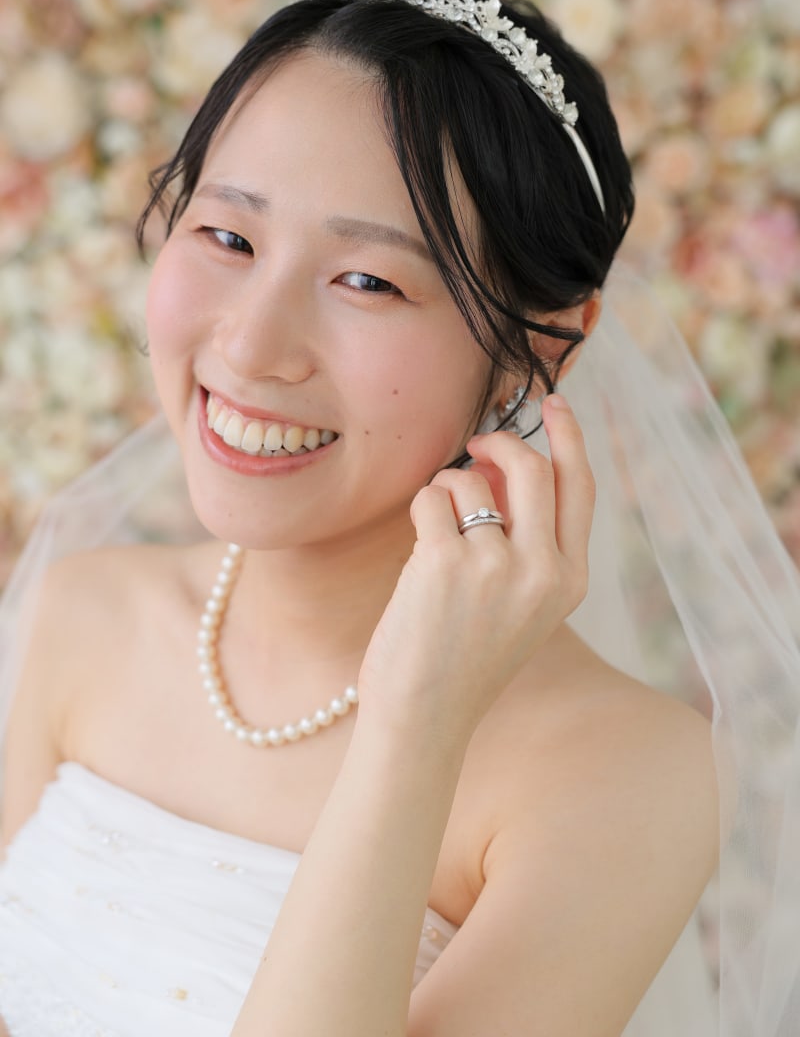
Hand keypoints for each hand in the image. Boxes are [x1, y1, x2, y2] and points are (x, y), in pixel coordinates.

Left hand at [357, 394, 595, 747]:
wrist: (425, 716)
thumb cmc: (466, 656)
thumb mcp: (522, 603)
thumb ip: (527, 538)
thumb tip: (502, 459)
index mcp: (570, 580)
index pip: (580, 488)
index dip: (569, 438)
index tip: (556, 403)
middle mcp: (542, 570)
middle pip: (533, 467)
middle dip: (499, 442)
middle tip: (474, 446)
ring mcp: (496, 565)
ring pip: (471, 479)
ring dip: (448, 487)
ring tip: (437, 527)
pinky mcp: (445, 562)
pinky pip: (433, 496)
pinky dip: (422, 506)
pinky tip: (419, 543)